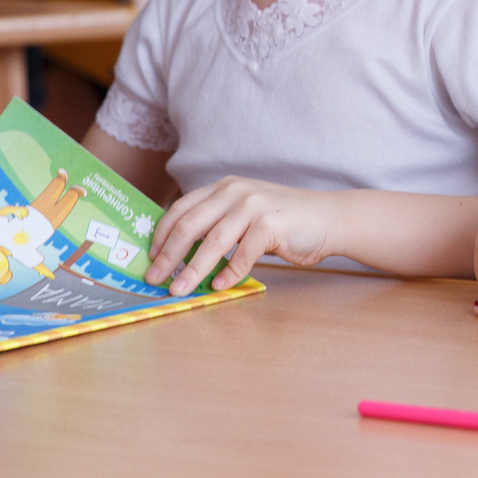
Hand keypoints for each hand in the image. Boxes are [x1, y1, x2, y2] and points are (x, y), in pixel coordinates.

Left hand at [145, 177, 337, 294]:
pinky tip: (219, 287)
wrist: (328, 218)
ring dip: (192, 270)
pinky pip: (242, 255)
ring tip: (179, 289)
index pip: (181, 209)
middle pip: (189, 226)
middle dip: (168, 256)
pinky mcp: (270, 225)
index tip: (150, 257)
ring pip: (212, 243)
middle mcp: (234, 192)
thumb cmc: (284, 221)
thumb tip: (182, 253)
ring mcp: (253, 206)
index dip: (161, 235)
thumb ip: (218, 223)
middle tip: (154, 278)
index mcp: (224, 188)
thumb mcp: (245, 213)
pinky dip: (228, 274)